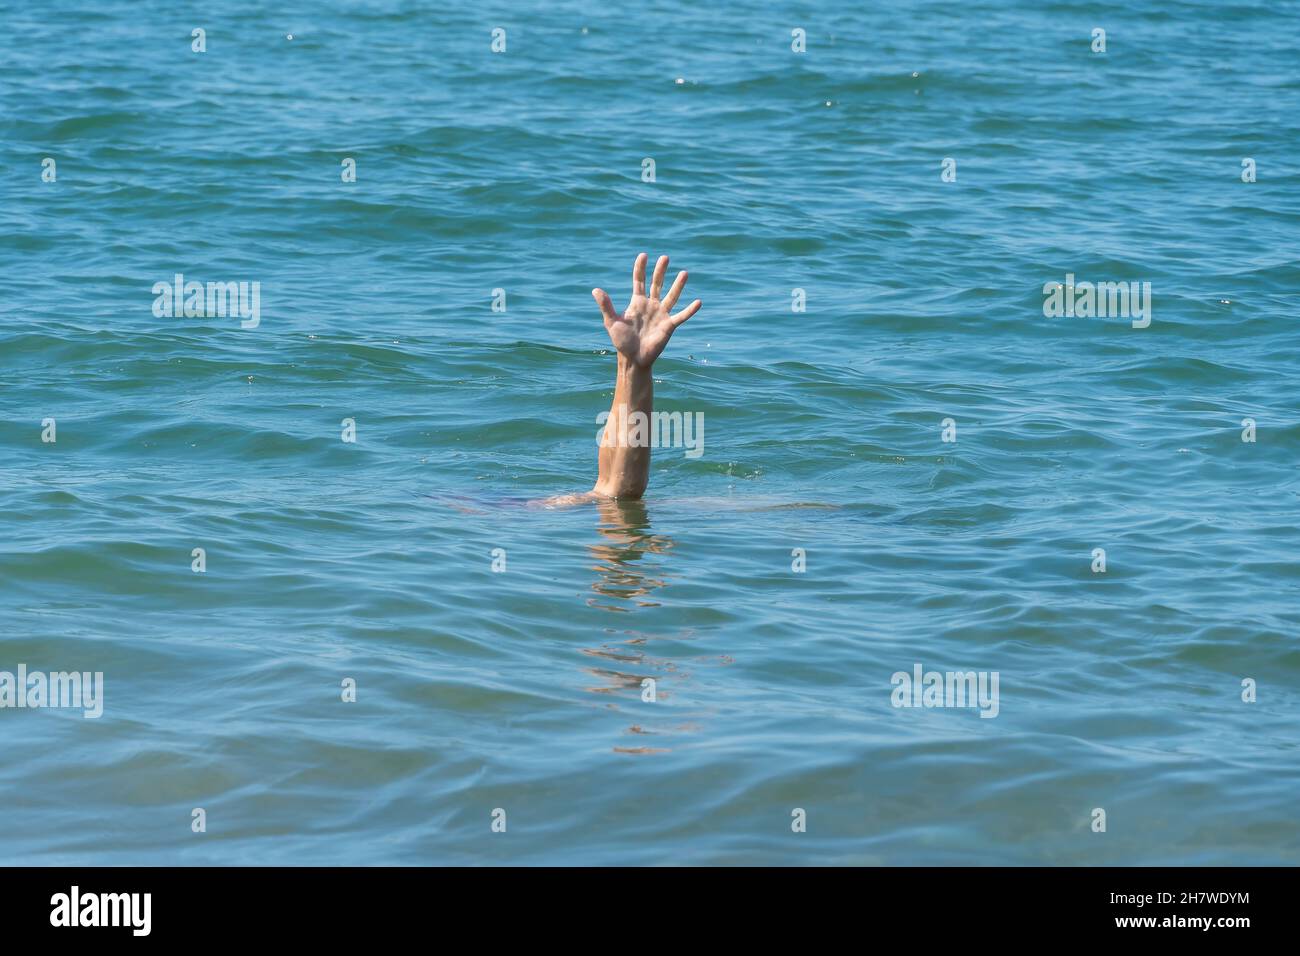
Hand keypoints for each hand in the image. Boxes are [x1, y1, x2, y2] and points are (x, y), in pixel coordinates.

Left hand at [592, 253, 700, 367]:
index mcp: (637, 302)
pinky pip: (681, 316)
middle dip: (660, 271)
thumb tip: (595, 290)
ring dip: (678, 285)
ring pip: (672, 296)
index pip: (639, 281)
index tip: (643, 255)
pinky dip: (690, 310)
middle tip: (665, 257)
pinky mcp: (669, 326)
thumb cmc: (621, 341)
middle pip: (657, 284)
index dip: (640, 268)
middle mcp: (651, 305)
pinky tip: (698, 302)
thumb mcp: (611, 321)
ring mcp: (661, 314)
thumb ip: (606, 305)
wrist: (633, 358)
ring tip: (684, 273)